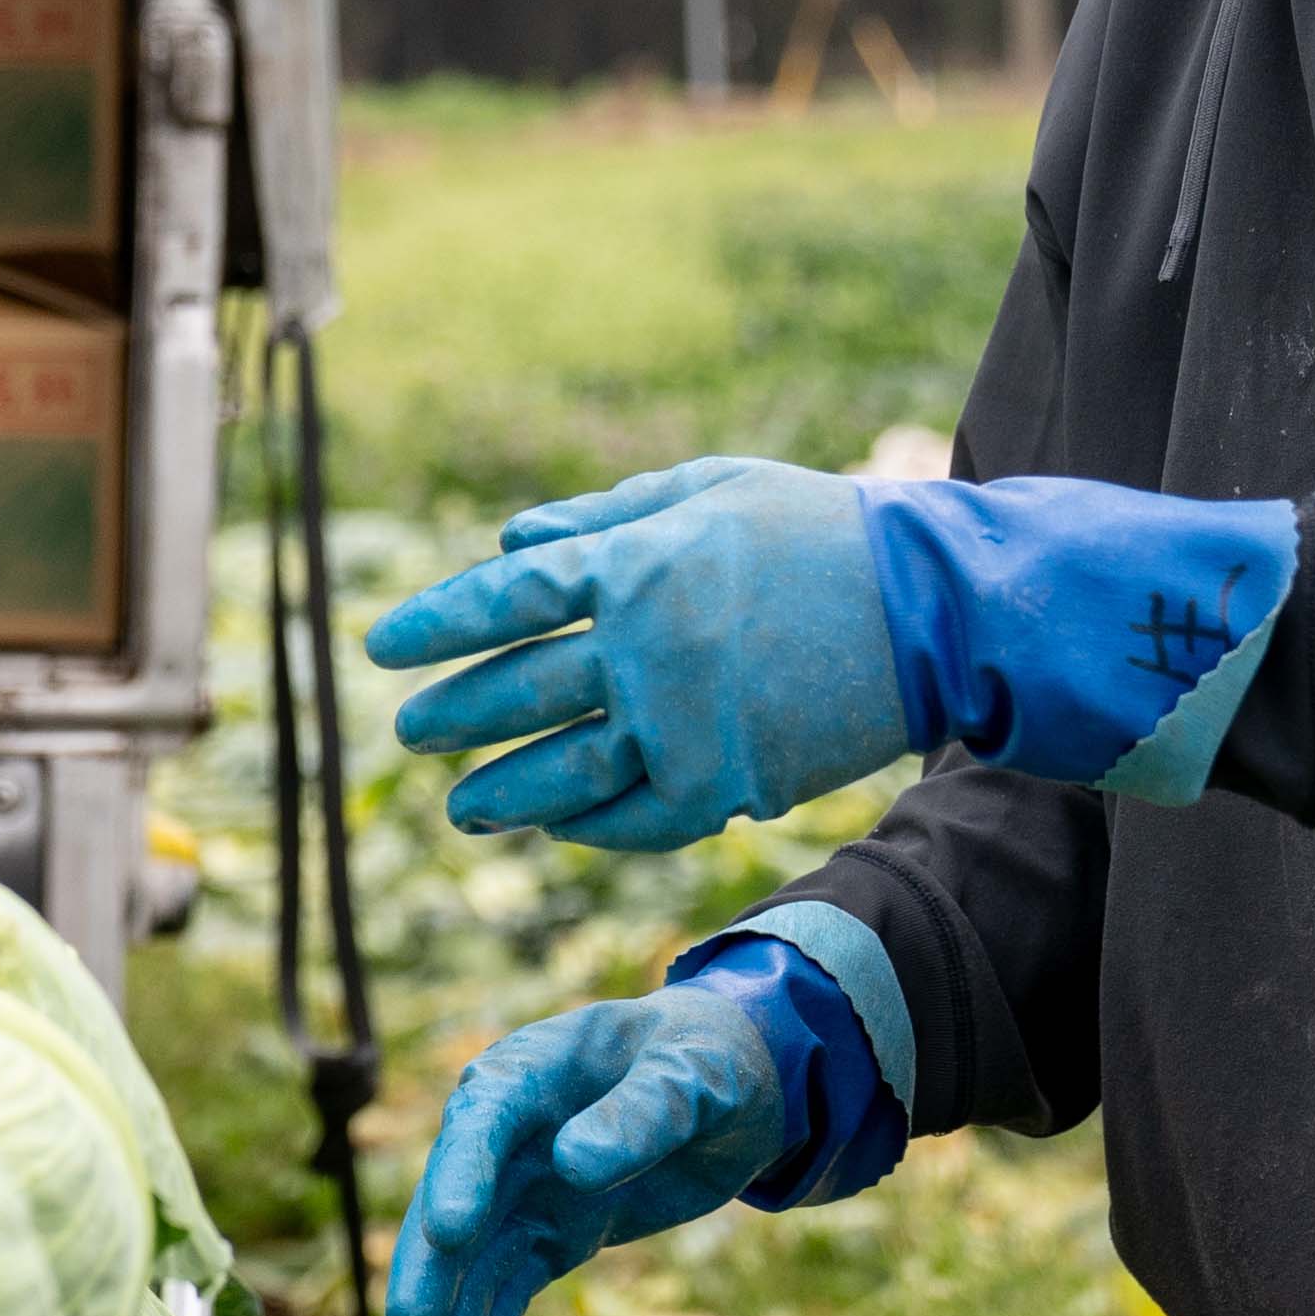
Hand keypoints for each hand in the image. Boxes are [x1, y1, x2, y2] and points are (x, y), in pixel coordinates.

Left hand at [363, 456, 916, 850]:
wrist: (930, 607)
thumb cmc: (817, 531)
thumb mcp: (712, 489)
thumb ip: (604, 516)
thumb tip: (509, 540)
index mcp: (638, 561)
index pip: (507, 597)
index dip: (439, 622)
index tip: (384, 646)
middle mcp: (647, 647)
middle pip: (518, 692)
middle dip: (454, 714)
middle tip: (412, 730)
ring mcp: (684, 724)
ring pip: (562, 773)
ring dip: (501, 793)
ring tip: (463, 806)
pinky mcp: (727, 783)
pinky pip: (634, 820)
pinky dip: (587, 826)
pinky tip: (556, 825)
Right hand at [381, 989, 789, 1315]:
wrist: (735, 1091)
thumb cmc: (711, 1059)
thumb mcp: (695, 1076)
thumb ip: (644, 1111)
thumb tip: (573, 1165)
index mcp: (534, 1069)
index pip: (483, 1119)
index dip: (462, 1172)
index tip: (451, 1230)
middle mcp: (512, 1132)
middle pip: (458, 1196)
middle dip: (433, 1262)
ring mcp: (526, 1187)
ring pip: (476, 1255)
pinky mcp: (551, 1232)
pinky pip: (511, 1284)